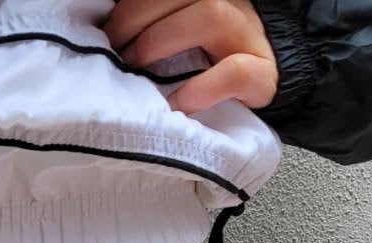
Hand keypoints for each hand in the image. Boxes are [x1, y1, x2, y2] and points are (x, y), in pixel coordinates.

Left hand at [103, 0, 278, 113]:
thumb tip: (109, 32)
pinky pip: (235, 72)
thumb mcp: (181, 29)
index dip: (131, 7)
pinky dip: (203, 88)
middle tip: (116, 56)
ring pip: (210, 17)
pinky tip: (178, 104)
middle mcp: (230, 3)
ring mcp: (248, 35)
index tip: (107, 33)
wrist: (264, 78)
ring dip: (161, 42)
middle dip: (136, 22)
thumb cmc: (209, 57)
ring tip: (136, 72)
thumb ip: (157, 22)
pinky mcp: (263, 74)